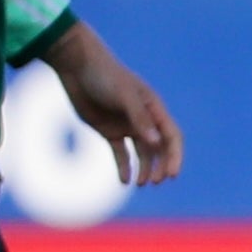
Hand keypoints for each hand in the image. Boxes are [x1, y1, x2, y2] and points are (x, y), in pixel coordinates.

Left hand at [47, 28, 182, 189]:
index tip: (172, 174)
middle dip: (160, 166)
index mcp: (154, 109)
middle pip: (159, 148)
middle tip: (155, 182)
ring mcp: (126, 125)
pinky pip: (120, 153)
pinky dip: (124, 167)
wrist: (77, 67)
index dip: (174, 156)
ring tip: (141, 184)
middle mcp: (144, 119)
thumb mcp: (124, 96)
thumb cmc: (105, 76)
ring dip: (144, 169)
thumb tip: (157, 143)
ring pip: (142, 153)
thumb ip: (140, 118)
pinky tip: (124, 181)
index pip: (171, 136)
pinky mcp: (108, 130)